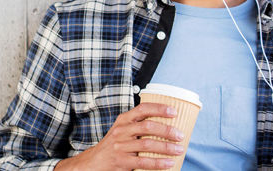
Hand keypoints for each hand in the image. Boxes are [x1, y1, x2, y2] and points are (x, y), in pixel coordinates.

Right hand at [54, 102, 185, 170]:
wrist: (92, 163)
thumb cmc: (112, 147)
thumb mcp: (121, 131)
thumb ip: (137, 127)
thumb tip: (165, 126)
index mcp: (123, 121)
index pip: (142, 109)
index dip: (159, 108)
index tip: (174, 111)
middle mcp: (121, 131)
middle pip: (147, 126)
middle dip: (167, 130)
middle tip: (180, 135)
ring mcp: (120, 146)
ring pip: (147, 144)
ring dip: (166, 147)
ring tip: (179, 149)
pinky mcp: (121, 161)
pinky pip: (143, 161)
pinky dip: (158, 162)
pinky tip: (169, 163)